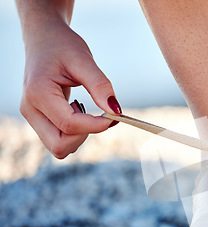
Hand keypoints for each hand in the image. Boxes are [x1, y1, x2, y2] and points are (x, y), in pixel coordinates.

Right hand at [19, 7, 119, 158]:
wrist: (43, 38)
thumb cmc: (62, 45)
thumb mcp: (84, 60)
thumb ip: (100, 86)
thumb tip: (116, 111)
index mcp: (38, 93)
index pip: (69, 125)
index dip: (96, 126)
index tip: (114, 116)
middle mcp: (30, 109)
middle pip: (60, 146)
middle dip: (85, 136)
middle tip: (99, 115)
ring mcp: (32, 116)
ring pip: (59, 147)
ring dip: (81, 135)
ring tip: (86, 109)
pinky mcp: (39, 119)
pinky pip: (59, 139)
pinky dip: (76, 133)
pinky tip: (80, 112)